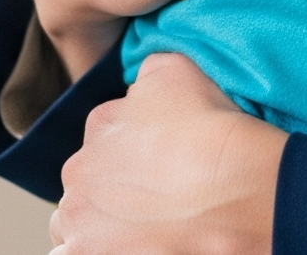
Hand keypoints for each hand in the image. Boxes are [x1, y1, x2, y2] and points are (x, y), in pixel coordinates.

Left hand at [49, 55, 284, 254]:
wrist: (232, 188)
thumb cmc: (212, 133)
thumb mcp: (180, 70)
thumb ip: (150, 73)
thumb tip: (142, 86)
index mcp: (101, 124)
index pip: (108, 138)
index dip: (136, 153)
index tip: (163, 165)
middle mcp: (79, 169)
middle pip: (89, 182)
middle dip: (112, 191)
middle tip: (157, 201)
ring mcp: (78, 218)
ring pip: (75, 223)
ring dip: (96, 226)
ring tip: (140, 231)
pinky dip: (89, 251)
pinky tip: (124, 247)